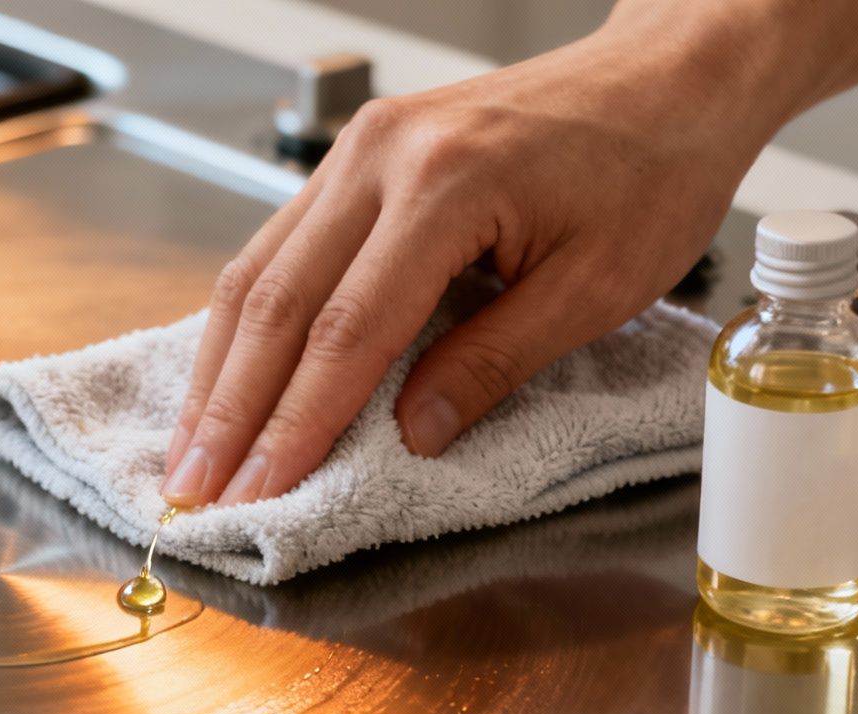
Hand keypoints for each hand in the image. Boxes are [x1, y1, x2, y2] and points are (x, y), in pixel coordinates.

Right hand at [160, 16, 779, 507]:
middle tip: (194, 489)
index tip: (262, 490)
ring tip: (192, 451)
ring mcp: (359, 148)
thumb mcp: (598, 287)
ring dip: (220, 370)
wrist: (666, 79)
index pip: (347, 329)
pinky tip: (230, 378)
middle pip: (275, 300)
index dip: (297, 421)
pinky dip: (247, 323)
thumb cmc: (650, 171)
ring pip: (258, 270)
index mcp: (445, 184)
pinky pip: (280, 247)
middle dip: (229, 408)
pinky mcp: (356, 156)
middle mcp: (381, 155)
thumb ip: (496, 362)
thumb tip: (415, 435)